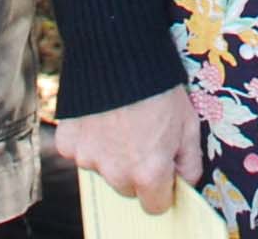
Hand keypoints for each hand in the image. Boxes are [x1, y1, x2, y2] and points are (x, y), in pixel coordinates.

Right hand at [54, 86, 204, 214]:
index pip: (154, 205)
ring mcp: (88, 159)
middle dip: (136, 168)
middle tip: (142, 134)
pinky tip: (101, 114)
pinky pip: (81, 151)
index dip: (162, 188)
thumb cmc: (160, 87)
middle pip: (127, 187)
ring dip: (111, 153)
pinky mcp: (68, 143)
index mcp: (148, 172)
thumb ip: (189, 160)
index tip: (163, 169)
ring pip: (102, 168)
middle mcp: (116, 172)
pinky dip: (89, 138)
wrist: (120, 53)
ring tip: (121, 118)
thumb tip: (185, 180)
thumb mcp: (188, 122)